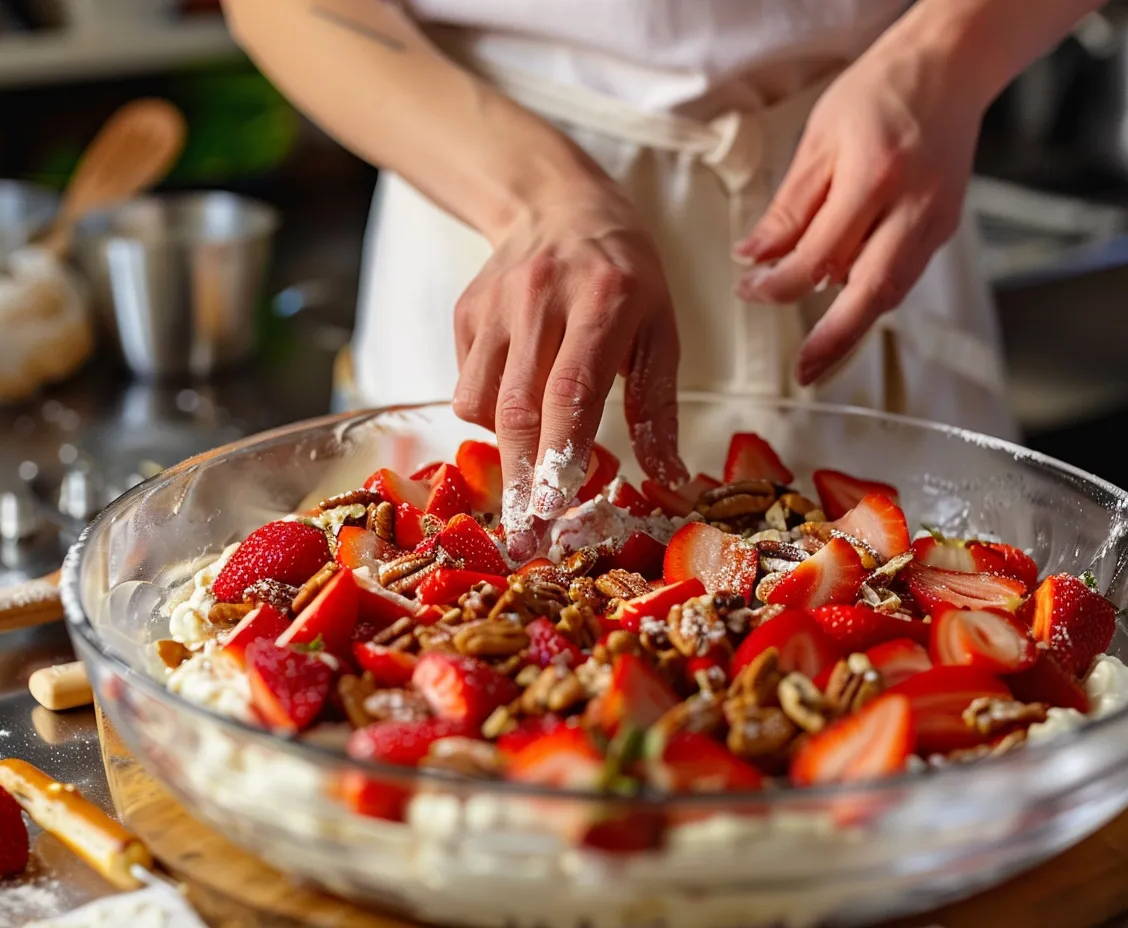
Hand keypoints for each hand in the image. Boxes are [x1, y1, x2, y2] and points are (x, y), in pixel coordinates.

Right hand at [452, 189, 688, 559]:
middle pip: (518, 405)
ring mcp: (495, 303)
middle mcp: (541, 297)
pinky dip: (491, 411)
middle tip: (525, 535)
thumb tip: (667, 484)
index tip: (553, 506)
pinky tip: (519, 396)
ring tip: (534, 454)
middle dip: (522, 478)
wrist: (556, 202)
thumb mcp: (660, 329)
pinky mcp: (465, 311)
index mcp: (604, 298)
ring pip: (480, 401)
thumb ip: (657, 408)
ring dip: (506, 446)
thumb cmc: (624, 273)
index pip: (572, 386)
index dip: (560, 451)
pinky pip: (467, 383)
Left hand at [732, 35, 986, 384]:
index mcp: (875, 178)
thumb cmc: (882, 91)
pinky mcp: (943, 228)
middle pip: (872, 292)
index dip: (780, 283)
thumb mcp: (818, 141)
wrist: (949, 68)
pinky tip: (846, 309)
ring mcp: (936, 221)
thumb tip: (756, 257)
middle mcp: (913, 207)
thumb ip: (789, 207)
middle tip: (805, 374)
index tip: (750, 288)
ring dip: (855, 328)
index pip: (820, 256)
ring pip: (893, 292)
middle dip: (836, 340)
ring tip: (820, 356)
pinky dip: (873, 297)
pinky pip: (904, 275)